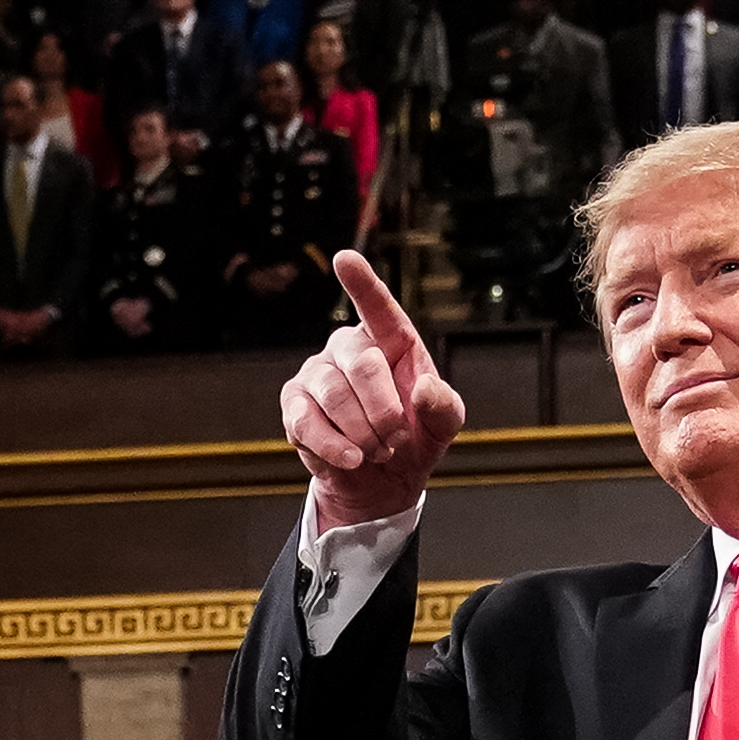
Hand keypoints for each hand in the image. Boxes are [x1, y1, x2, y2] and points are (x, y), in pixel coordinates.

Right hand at [281, 250, 464, 533]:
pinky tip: (351, 458)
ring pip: (334, 395)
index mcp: (389, 340)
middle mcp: (348, 348)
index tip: (345, 258)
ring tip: (378, 450)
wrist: (381, 481)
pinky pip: (307, 421)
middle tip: (396, 438)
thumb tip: (423, 390)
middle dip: (384, 409)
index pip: (376, 306)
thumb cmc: (414, 438)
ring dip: (363, 432)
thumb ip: (443, 406)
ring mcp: (317, 374)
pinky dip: (333, 445)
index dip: (361, 283)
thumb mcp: (443, 425)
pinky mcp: (295, 405)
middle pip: (362, 363)